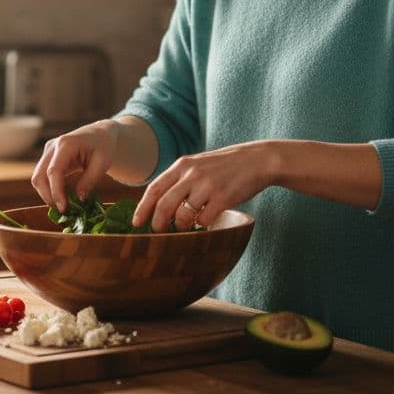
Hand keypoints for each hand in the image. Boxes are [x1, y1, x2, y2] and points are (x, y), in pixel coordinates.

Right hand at [31, 119, 123, 211]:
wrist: (100, 134)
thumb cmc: (103, 147)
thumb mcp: (103, 163)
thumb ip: (90, 180)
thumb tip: (79, 199)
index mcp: (66, 144)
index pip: (54, 171)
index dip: (56, 191)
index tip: (63, 208)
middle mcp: (52, 146)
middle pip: (39, 175)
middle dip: (48, 196)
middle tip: (63, 211)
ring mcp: (48, 151)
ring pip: (37, 178)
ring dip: (46, 194)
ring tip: (63, 206)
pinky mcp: (47, 158)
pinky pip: (42, 177)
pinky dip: (48, 189)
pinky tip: (61, 198)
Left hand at [132, 141, 276, 231]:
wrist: (257, 160)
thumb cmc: (225, 166)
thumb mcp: (198, 165)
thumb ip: (180, 179)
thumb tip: (159, 204)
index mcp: (182, 165)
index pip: (154, 188)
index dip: (143, 208)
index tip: (136, 223)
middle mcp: (192, 174)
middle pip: (164, 205)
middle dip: (158, 223)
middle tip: (158, 233)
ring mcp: (207, 186)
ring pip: (182, 215)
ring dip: (181, 226)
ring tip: (186, 227)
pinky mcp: (223, 198)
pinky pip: (204, 220)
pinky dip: (202, 225)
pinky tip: (206, 221)